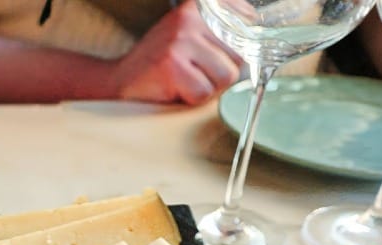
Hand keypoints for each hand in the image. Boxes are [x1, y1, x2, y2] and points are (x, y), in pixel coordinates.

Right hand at [110, 1, 242, 104]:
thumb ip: (225, 37)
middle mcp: (189, 17)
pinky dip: (190, 99)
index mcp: (199, 6)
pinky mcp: (171, 64)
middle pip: (239, 56)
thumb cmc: (162, 66)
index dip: (238, 49)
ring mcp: (180, 39)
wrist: (118, 82)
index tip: (217, 56)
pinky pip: (203, 93)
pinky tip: (172, 89)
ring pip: (225, 76)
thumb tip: (263, 52)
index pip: (247, 24)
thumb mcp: (193, 39)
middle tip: (192, 73)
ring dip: (206, 88)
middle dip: (220, 74)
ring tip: (183, 81)